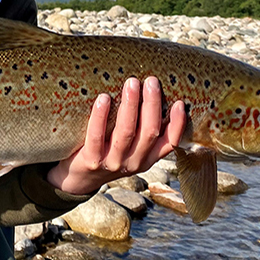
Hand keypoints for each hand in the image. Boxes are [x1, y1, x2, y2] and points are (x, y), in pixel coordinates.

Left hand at [47, 77, 185, 194]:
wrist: (79, 178)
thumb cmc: (107, 153)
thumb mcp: (131, 148)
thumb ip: (142, 130)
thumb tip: (154, 93)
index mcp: (147, 158)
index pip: (169, 143)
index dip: (177, 124)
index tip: (180, 103)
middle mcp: (134, 162)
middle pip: (149, 132)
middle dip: (152, 104)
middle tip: (151, 81)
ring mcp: (113, 163)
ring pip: (126, 132)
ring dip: (130, 105)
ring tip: (131, 83)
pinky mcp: (92, 161)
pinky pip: (96, 136)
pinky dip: (100, 116)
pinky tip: (104, 98)